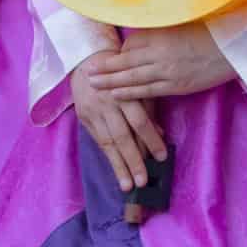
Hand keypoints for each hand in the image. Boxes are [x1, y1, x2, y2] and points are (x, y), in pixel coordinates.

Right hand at [70, 52, 166, 192]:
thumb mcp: (137, 85)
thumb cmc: (120, 72)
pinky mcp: (84, 118)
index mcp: (125, 93)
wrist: (86, 60)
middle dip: (133, 161)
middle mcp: (108, 103)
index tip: (162, 158)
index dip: (151, 140)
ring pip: (108, 143)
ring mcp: (93, 112)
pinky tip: (116, 170)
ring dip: (119, 166)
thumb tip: (160, 134)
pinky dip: (108, 156)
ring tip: (127, 185)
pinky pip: (98, 141)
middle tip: (143, 182)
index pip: (140, 121)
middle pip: (122, 136)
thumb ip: (148, 108)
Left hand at [87, 24, 234, 101]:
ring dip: (111, 82)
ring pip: (133, 78)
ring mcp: (167, 71)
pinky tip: (117, 95)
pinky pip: (149, 91)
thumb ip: (158, 32)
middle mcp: (159, 52)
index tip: (105, 57)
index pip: (130, 44)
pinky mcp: (176, 85)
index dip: (118, 53)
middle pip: (125, 62)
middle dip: (105, 69)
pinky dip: (131, 93)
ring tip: (94, 85)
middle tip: (87, 73)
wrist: (231, 48)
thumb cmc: (207, 33)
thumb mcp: (179, 25)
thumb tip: (138, 37)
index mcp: (159, 35)